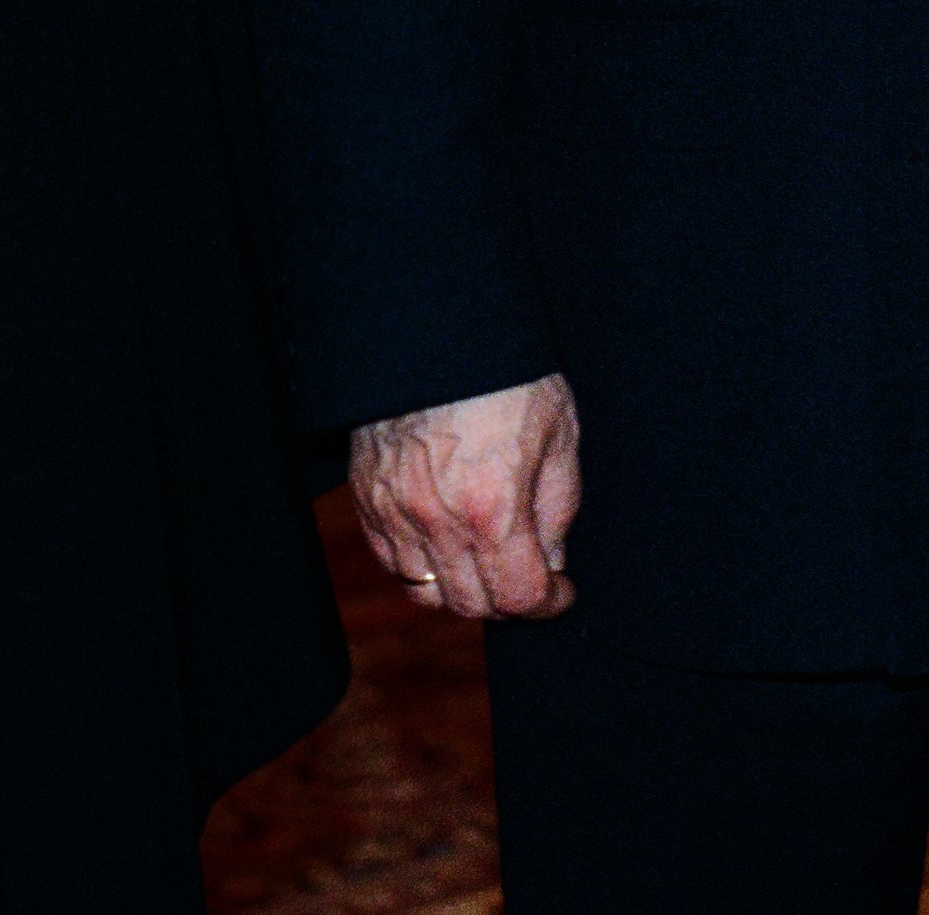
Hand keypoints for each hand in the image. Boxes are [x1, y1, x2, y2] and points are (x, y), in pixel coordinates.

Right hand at [349, 371, 581, 616]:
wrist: (439, 323)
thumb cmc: (507, 371)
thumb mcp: (558, 432)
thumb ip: (558, 507)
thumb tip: (551, 560)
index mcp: (492, 507)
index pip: (519, 596)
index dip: (549, 603)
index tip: (561, 591)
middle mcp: (437, 520)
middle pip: (472, 605)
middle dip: (508, 599)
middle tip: (529, 574)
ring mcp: (394, 511)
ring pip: (426, 593)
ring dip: (462, 588)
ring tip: (486, 561)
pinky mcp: (367, 496)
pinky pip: (391, 560)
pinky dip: (421, 566)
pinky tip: (446, 541)